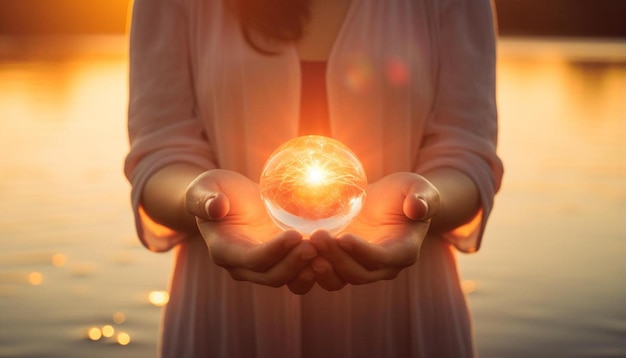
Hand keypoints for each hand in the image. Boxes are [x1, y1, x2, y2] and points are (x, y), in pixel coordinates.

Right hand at [186, 169, 316, 293]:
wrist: (230, 199)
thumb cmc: (216, 190)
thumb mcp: (204, 187)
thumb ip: (204, 198)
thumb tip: (216, 207)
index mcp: (224, 251)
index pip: (251, 259)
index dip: (274, 251)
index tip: (295, 234)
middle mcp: (243, 267)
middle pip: (273, 276)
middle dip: (295, 263)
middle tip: (316, 244)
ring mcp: (264, 267)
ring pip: (289, 280)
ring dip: (308, 269)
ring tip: (326, 251)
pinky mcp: (281, 262)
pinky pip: (299, 274)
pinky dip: (315, 268)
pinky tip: (330, 252)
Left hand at [309, 172, 439, 290]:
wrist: (387, 202)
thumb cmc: (405, 193)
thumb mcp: (417, 187)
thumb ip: (423, 197)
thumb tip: (417, 208)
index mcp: (403, 251)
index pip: (383, 259)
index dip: (363, 252)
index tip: (344, 237)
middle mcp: (383, 267)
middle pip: (358, 273)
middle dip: (336, 258)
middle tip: (317, 235)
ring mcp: (360, 268)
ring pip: (340, 279)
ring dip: (322, 268)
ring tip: (306, 247)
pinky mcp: (341, 265)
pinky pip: (326, 275)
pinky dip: (311, 269)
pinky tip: (297, 251)